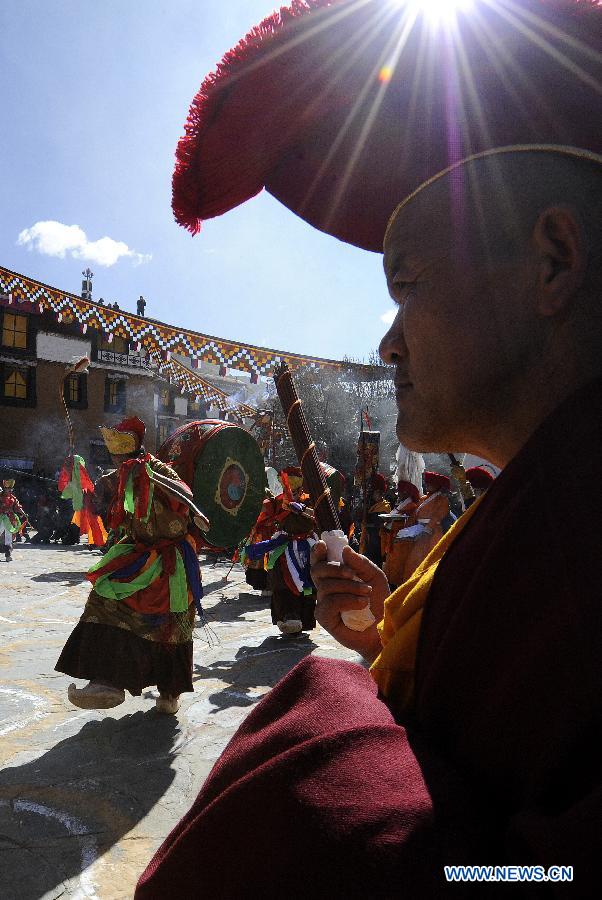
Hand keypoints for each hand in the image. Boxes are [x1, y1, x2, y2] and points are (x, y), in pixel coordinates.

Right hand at [310, 542, 389, 662]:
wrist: (384, 627)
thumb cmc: (378, 601)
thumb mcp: (375, 577)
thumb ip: (361, 563)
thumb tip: (345, 550)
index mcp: (335, 576)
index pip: (318, 561)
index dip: (316, 552)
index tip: (322, 545)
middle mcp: (325, 588)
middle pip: (317, 570)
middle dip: (335, 568)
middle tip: (352, 574)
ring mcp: (323, 603)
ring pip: (325, 587)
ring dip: (349, 587)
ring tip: (366, 593)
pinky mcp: (324, 618)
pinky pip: (329, 603)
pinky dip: (347, 600)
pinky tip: (361, 604)